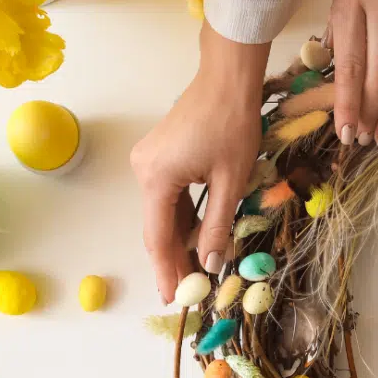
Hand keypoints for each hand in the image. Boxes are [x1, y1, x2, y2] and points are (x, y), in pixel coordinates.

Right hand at [131, 23, 267, 302]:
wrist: (227, 78)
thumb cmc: (233, 125)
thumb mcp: (231, 181)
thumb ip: (218, 225)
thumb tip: (211, 264)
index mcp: (157, 178)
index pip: (158, 236)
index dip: (167, 270)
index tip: (175, 298)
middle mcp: (144, 170)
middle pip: (157, 226)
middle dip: (173, 259)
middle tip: (188, 292)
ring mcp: (149, 160)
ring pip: (164, 211)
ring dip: (179, 238)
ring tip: (195, 271)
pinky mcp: (160, 153)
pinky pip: (169, 194)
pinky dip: (182, 216)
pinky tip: (195, 236)